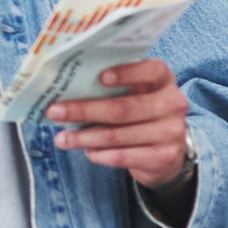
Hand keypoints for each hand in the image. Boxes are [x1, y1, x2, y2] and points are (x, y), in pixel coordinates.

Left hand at [46, 59, 190, 186]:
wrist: (168, 152)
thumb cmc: (141, 113)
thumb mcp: (136, 94)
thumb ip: (114, 87)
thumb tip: (67, 88)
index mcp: (163, 81)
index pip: (152, 70)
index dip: (127, 73)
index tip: (100, 78)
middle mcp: (172, 104)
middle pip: (123, 108)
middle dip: (84, 110)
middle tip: (54, 112)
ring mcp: (171, 132)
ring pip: (117, 135)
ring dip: (84, 137)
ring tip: (61, 139)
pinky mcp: (164, 157)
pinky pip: (123, 156)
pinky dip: (100, 154)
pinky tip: (87, 151)